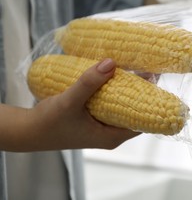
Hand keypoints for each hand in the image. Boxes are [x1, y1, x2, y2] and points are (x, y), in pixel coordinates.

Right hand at [1, 58, 139, 151]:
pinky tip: (115, 76)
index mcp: (111, 137)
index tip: (156, 81)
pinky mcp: (94, 120)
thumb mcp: (70, 102)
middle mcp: (110, 134)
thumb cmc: (49, 123)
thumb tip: (111, 62)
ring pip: (123, 107)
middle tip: (148, 71)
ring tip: (136, 69)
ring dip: (128, 90)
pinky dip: (114, 92)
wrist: (27, 131)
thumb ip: (89, 83)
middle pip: (135, 112)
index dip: (152, 103)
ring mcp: (102, 127)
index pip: (143, 121)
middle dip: (142, 93)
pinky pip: (111, 105)